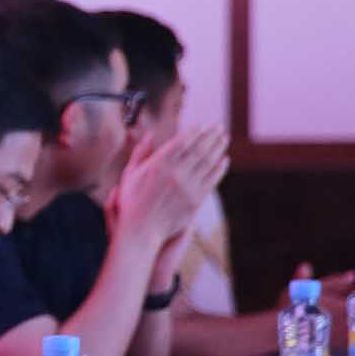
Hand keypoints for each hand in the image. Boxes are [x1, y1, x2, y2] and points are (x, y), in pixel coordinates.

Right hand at [112, 127, 228, 246]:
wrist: (141, 230)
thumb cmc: (132, 201)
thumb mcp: (130, 174)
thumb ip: (140, 152)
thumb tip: (151, 134)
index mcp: (158, 164)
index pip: (183, 141)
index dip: (195, 131)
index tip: (203, 125)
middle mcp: (175, 173)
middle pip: (199, 148)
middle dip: (211, 135)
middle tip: (219, 127)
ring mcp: (187, 187)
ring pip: (208, 162)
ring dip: (218, 148)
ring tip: (223, 138)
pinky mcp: (196, 200)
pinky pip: (212, 179)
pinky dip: (220, 168)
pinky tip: (224, 160)